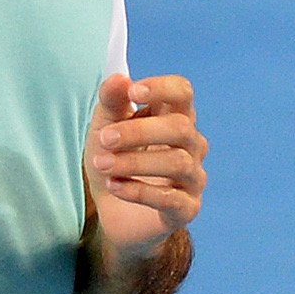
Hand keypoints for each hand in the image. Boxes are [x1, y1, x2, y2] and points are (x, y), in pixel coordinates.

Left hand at [84, 74, 207, 255]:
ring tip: (101, 165)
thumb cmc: (115, 163)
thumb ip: (110, 103)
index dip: (162, 88)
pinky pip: (170, 198)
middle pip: (180, 127)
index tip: (134, 92)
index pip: (183, 92)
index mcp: (174, 118)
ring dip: (133, 162)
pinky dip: (138, 190)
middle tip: (104, 139)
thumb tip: (119, 79)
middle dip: (138, 131)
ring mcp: (193, 178)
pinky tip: (114, 186)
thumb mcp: (104, 130)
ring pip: (177, 162)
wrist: (113, 214)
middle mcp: (191, 145)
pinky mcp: (187, 208)